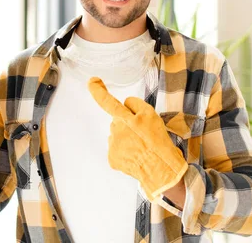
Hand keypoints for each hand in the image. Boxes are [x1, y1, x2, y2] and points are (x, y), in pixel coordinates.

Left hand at [88, 77, 187, 200]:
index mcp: (124, 118)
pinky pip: (117, 150)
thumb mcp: (152, 115)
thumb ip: (136, 105)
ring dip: (127, 138)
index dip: (98, 90)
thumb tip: (125, 104)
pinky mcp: (113, 159)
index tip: (92, 81)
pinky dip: (125, 152)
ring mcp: (112, 145)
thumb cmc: (158, 142)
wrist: (159, 169)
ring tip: (142, 146)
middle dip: (127, 124)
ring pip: (118, 136)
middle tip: (143, 134)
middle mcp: (115, 130)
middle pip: (118, 121)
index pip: (108, 101)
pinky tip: (136, 155)